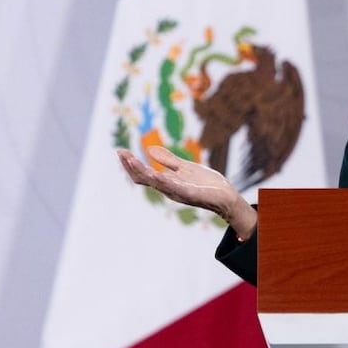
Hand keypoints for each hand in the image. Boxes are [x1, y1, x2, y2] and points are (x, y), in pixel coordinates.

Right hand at [117, 146, 256, 239]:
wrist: (227, 197)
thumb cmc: (207, 184)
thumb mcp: (185, 167)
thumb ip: (169, 160)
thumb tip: (149, 150)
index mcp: (167, 183)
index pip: (143, 175)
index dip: (131, 165)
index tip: (120, 151)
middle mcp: (169, 189)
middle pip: (145, 179)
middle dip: (132, 166)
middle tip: (120, 153)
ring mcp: (179, 192)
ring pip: (156, 183)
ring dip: (142, 171)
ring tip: (131, 159)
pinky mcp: (191, 194)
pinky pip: (175, 188)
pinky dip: (164, 181)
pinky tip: (156, 173)